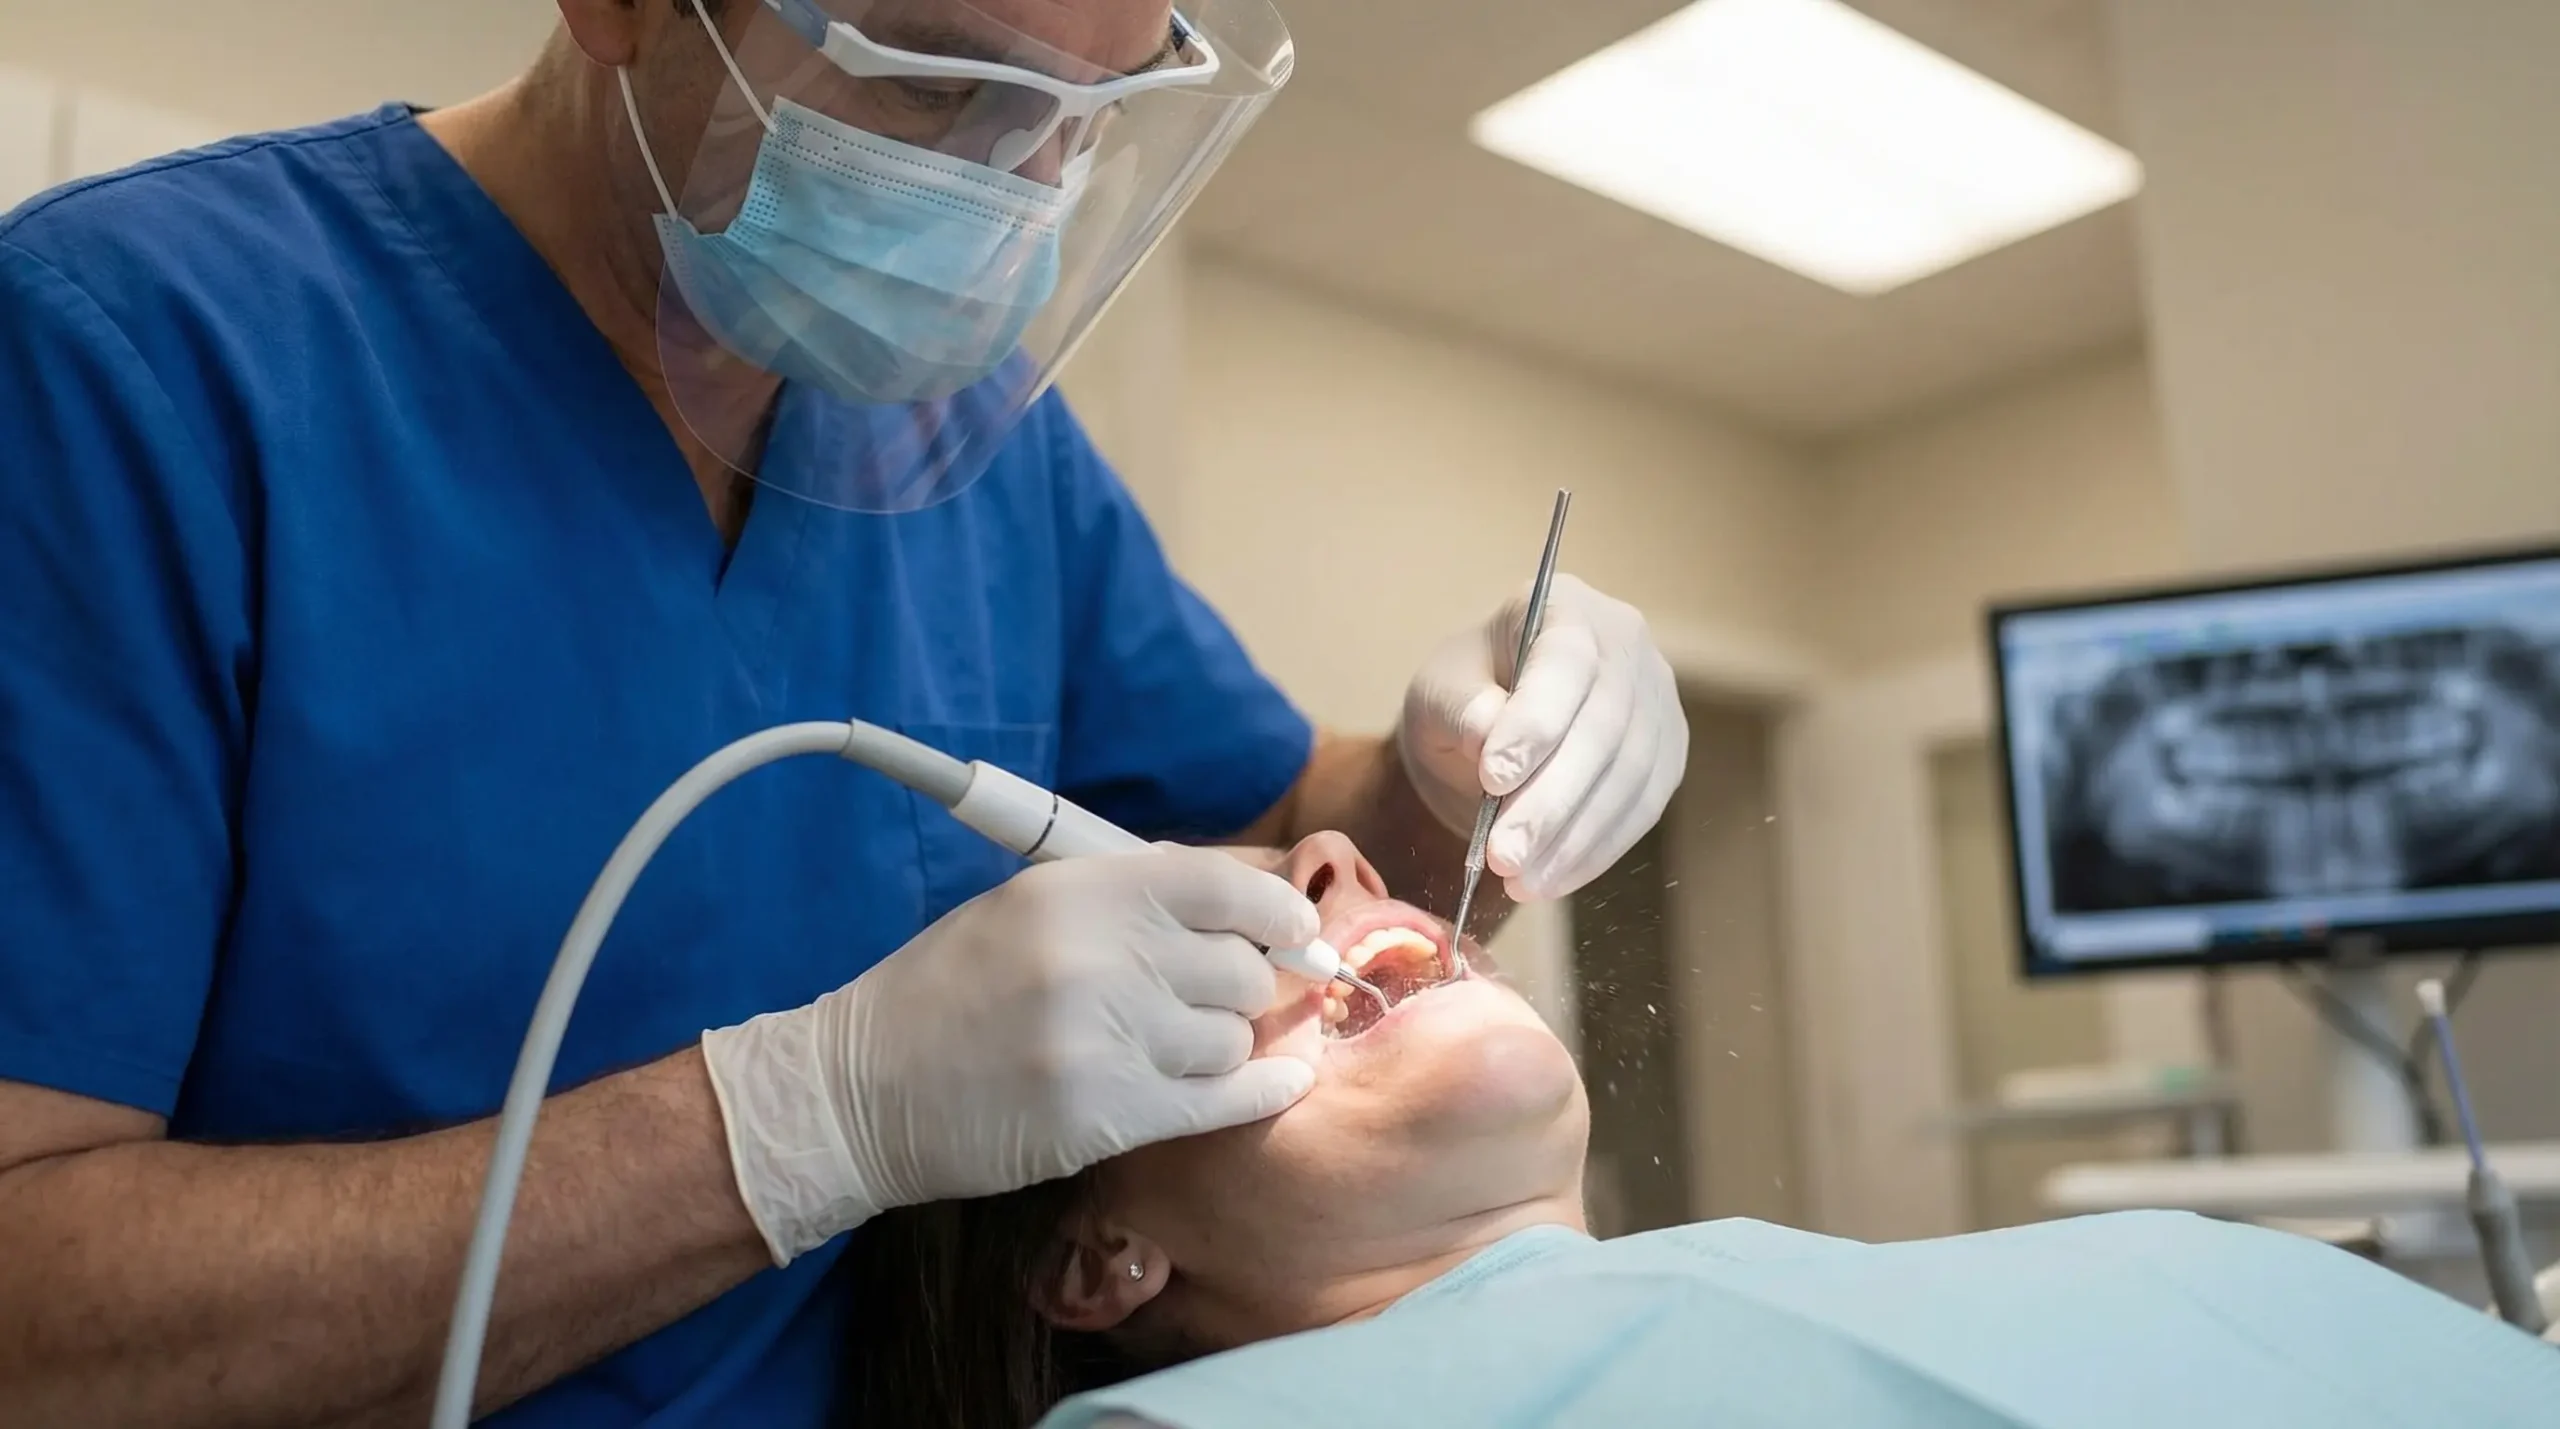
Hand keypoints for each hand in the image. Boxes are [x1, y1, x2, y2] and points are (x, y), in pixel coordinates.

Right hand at [700, 846, 1318, 1264]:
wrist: (860, 1090)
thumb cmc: (949, 990)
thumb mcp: (1026, 905)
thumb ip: (1129, 897)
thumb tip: (1247, 905)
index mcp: (1079, 890)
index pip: (1224, 886)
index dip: (1276, 910)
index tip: (1294, 929)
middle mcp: (1099, 957)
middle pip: (1242, 970)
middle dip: (1241, 987)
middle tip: (1213, 999)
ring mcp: (1105, 1040)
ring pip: (1233, 1040)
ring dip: (1220, 1046)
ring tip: (1173, 1047)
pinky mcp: (1105, 1116)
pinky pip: (1223, 1102)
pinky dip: (1262, 1092)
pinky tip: (1279, 1084)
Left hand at [1399, 575, 1687, 901]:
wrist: (1497, 730)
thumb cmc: (1464, 698)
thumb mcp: (1438, 693)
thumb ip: (1459, 708)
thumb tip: (1488, 737)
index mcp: (1566, 606)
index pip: (1565, 662)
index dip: (1536, 722)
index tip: (1494, 779)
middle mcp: (1626, 645)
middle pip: (1604, 726)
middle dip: (1551, 800)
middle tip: (1503, 854)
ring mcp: (1657, 700)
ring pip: (1629, 776)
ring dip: (1573, 837)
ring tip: (1518, 878)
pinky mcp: (1666, 756)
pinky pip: (1641, 810)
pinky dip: (1595, 851)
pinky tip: (1552, 880)